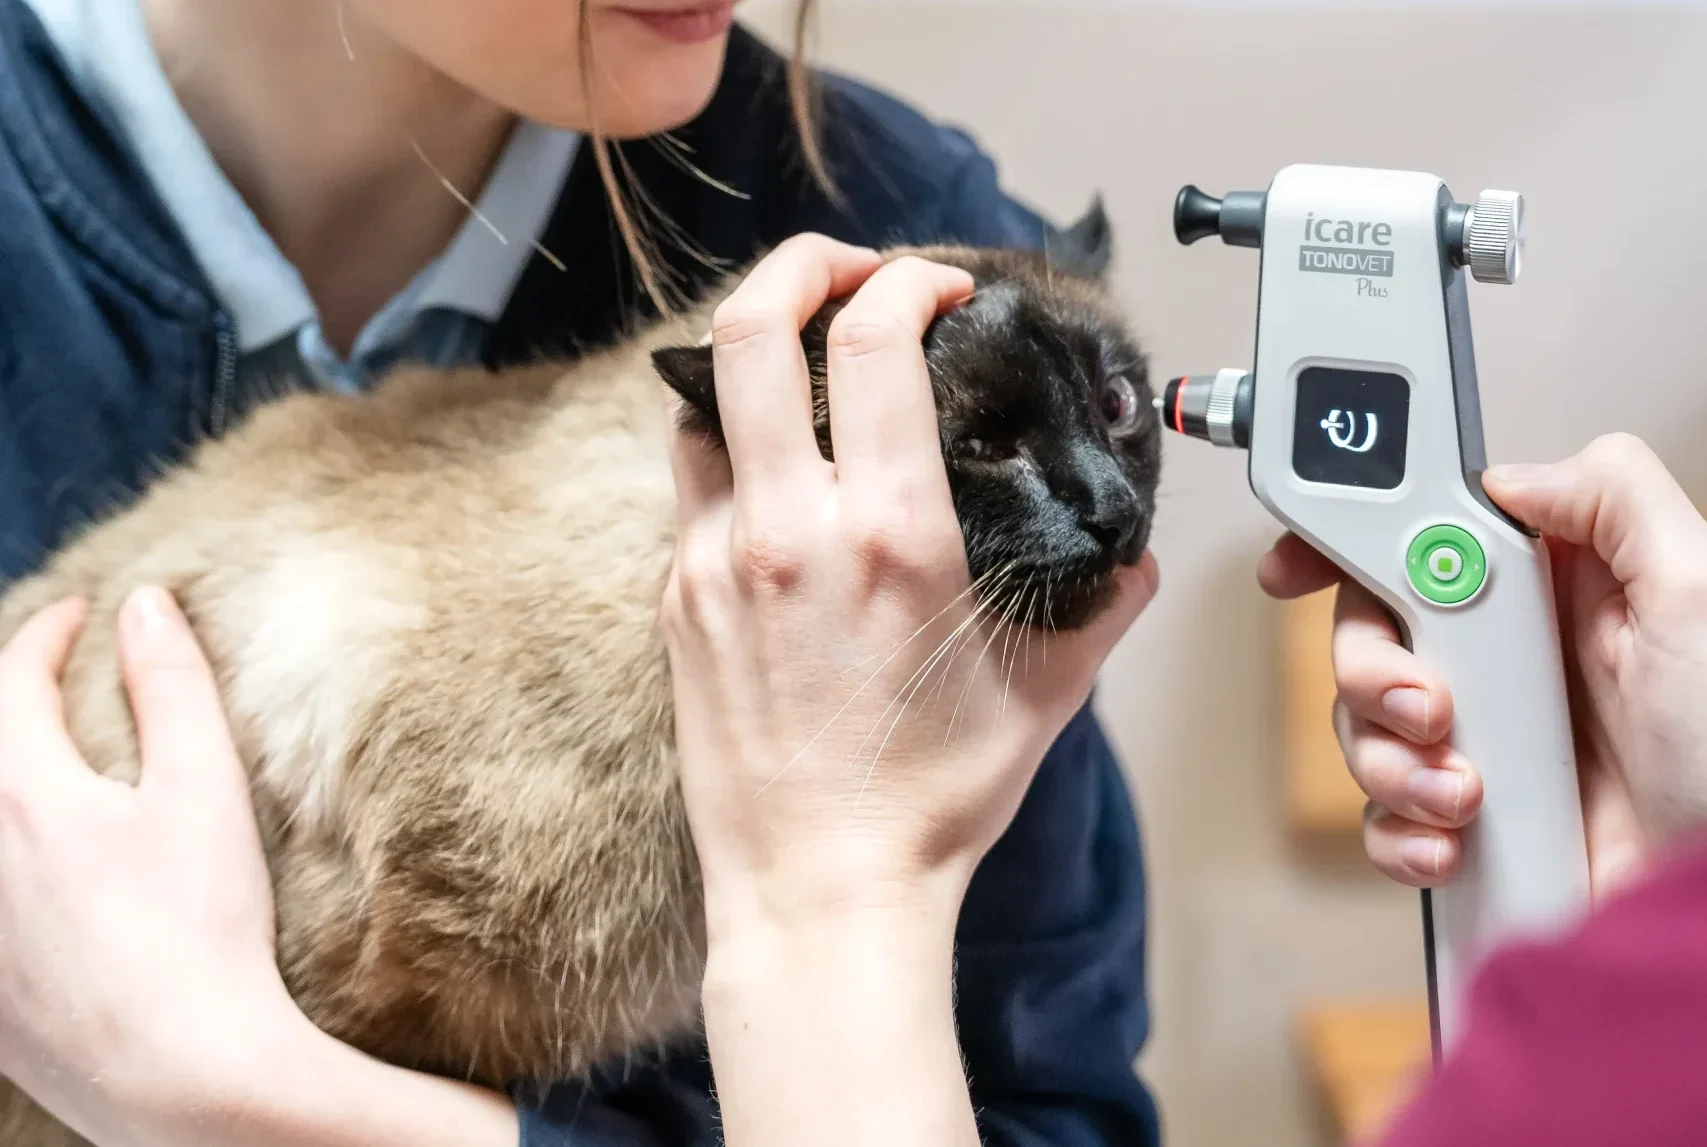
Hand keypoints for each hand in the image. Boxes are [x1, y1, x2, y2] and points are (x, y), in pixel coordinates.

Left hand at [0, 590, 519, 1146]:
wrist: (182, 1074)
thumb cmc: (201, 927)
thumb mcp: (203, 789)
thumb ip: (173, 685)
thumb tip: (145, 603)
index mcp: (26, 795)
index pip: (14, 683)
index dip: (48, 635)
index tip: (80, 613)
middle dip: (9, 705)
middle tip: (47, 681)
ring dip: (6, 787)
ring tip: (40, 776)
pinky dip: (8, 869)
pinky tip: (36, 886)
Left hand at [661, 235, 1155, 924]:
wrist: (820, 889)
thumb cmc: (931, 799)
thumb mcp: (1045, 692)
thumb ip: (1100, 603)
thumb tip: (1129, 557)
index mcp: (891, 534)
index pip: (876, 341)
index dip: (908, 281)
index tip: (938, 289)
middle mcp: (788, 529)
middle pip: (752, 329)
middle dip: (797, 264)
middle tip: (845, 267)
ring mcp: (714, 562)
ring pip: (703, 401)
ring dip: (752, 356)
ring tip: (804, 363)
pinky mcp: (675, 601)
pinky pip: (692, 486)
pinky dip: (730, 446)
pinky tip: (776, 473)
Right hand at [1260, 433, 1706, 896]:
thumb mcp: (1700, 593)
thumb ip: (1612, 500)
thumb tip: (1510, 475)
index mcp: (1553, 590)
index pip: (1423, 539)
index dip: (1345, 544)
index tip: (1295, 569)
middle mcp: (1510, 660)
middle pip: (1371, 635)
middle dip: (1372, 672)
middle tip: (1428, 707)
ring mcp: (1486, 742)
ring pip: (1365, 728)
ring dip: (1392, 764)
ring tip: (1463, 796)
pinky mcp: (1472, 822)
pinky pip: (1384, 815)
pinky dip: (1399, 832)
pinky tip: (1453, 844)